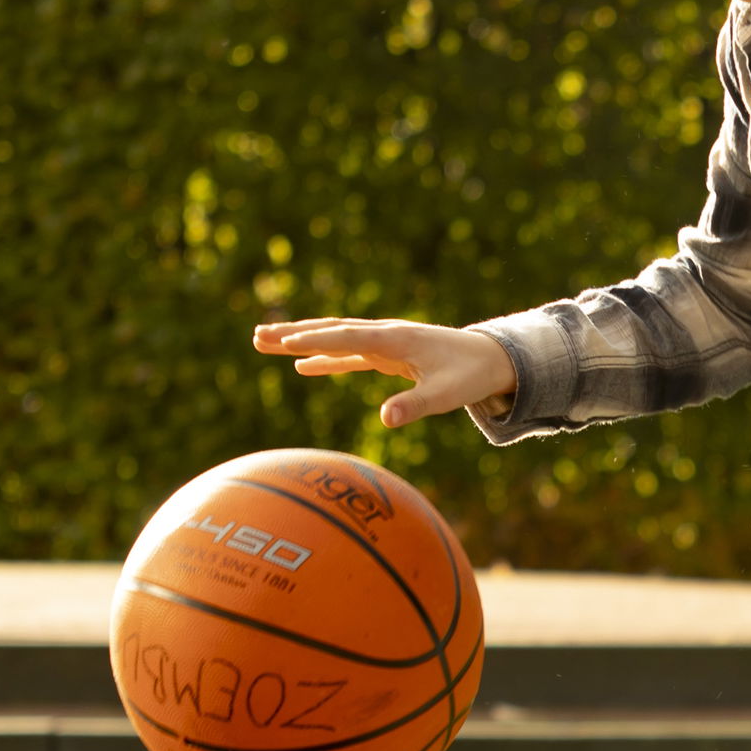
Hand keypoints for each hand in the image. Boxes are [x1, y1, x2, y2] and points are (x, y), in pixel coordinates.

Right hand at [252, 317, 516, 429]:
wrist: (493, 359)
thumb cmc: (470, 376)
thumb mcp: (446, 396)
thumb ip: (415, 406)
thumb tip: (385, 419)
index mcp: (395, 340)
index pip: (347, 338)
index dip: (316, 341)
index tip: (284, 343)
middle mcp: (385, 334)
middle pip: (331, 331)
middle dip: (294, 333)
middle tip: (257, 335)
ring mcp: (384, 342)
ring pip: (335, 338)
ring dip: (302, 340)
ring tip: (265, 342)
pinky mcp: (388, 354)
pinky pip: (349, 354)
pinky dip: (325, 357)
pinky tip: (302, 365)